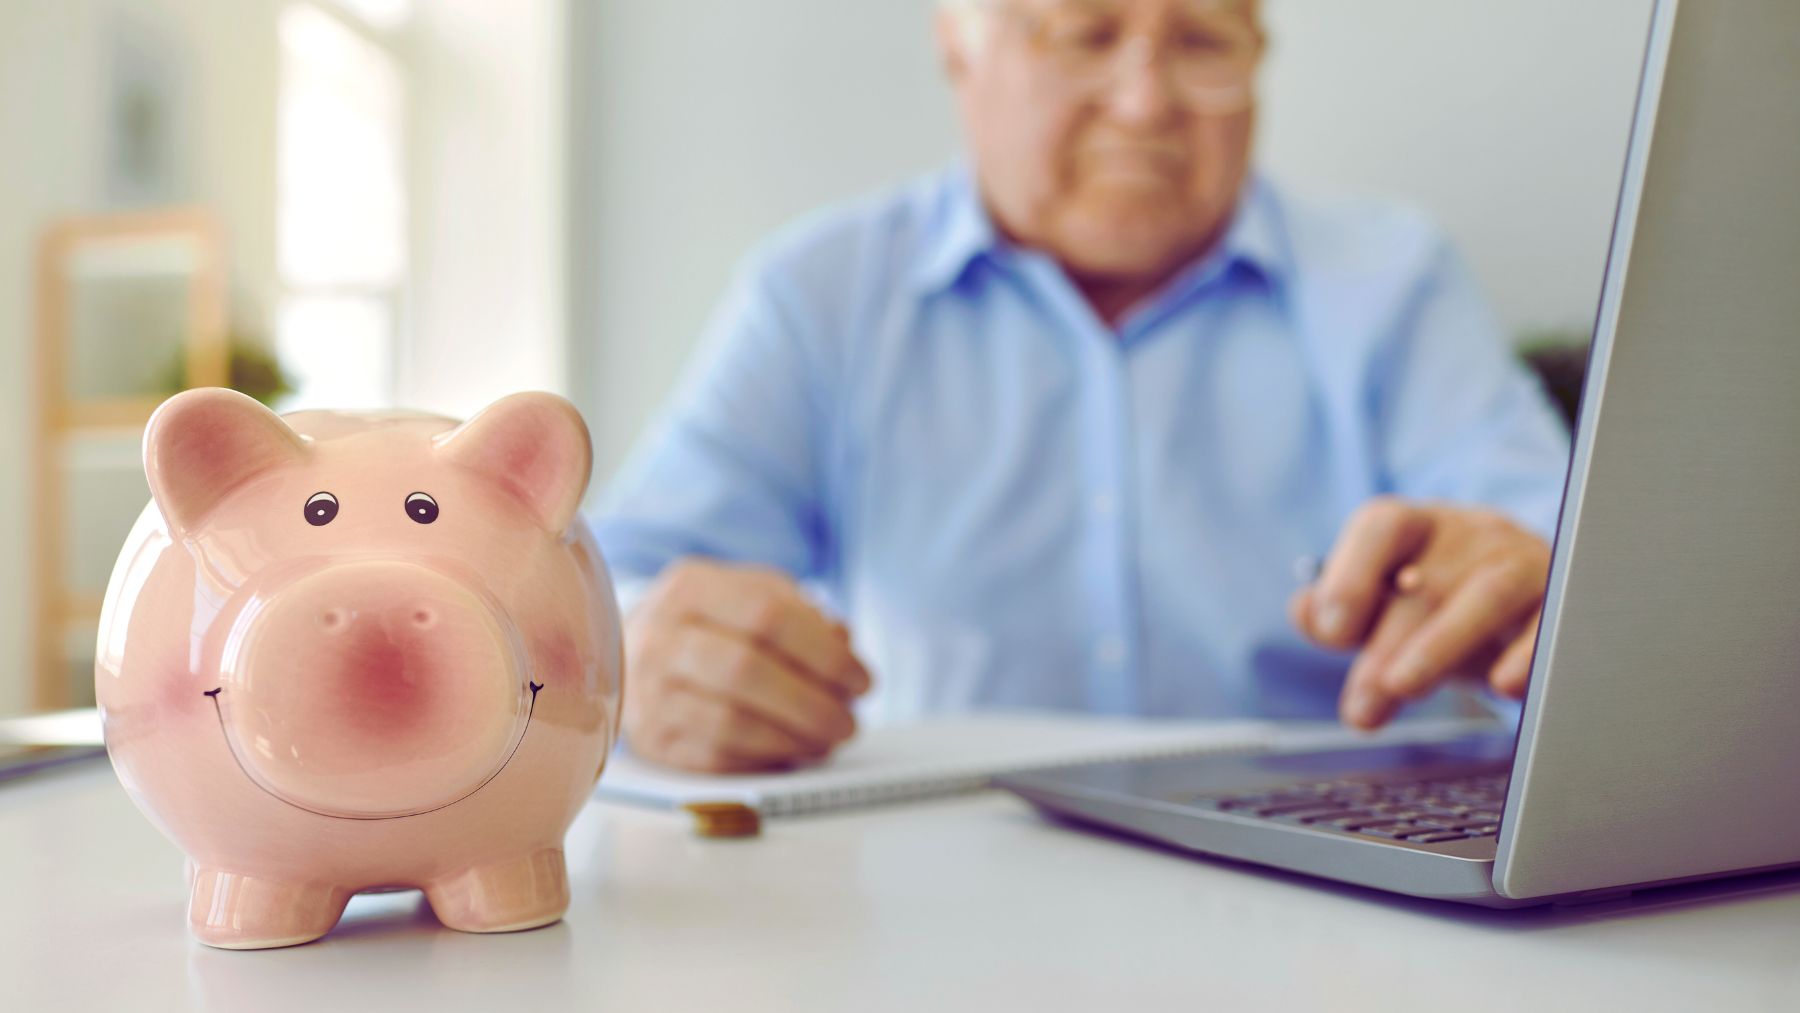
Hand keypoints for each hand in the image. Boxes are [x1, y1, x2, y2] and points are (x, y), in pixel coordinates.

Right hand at [622, 557, 871, 772]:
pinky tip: (792, 753)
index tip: (862, 681)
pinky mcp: (651, 739)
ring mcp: (648, 691)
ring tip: (827, 741)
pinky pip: (715, 757)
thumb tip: (843, 648)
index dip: (824, 653)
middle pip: (747, 670)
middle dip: (812, 703)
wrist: (633, 650)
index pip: (768, 615)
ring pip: (731, 723)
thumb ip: (801, 614)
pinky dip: (764, 760)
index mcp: (691, 588)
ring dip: (793, 739)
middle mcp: (660, 637)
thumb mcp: (752, 595)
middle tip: (849, 722)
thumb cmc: (712, 622)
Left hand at [1288, 498, 1550, 729]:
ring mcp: (1525, 563)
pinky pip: (1553, 623)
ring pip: (1487, 593)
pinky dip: (1527, 654)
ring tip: (1403, 689)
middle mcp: (1473, 535)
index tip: (1331, 633)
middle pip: (1427, 580)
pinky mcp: (1566, 602)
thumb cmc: (1446, 603)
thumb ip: (1342, 607)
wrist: (1531, 606)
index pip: (1382, 526)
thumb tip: (1306, 612)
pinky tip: (1500, 685)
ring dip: (1440, 645)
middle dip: (1385, 648)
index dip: (1351, 576)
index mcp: (1418, 526)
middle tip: (1361, 706)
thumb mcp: (1389, 605)